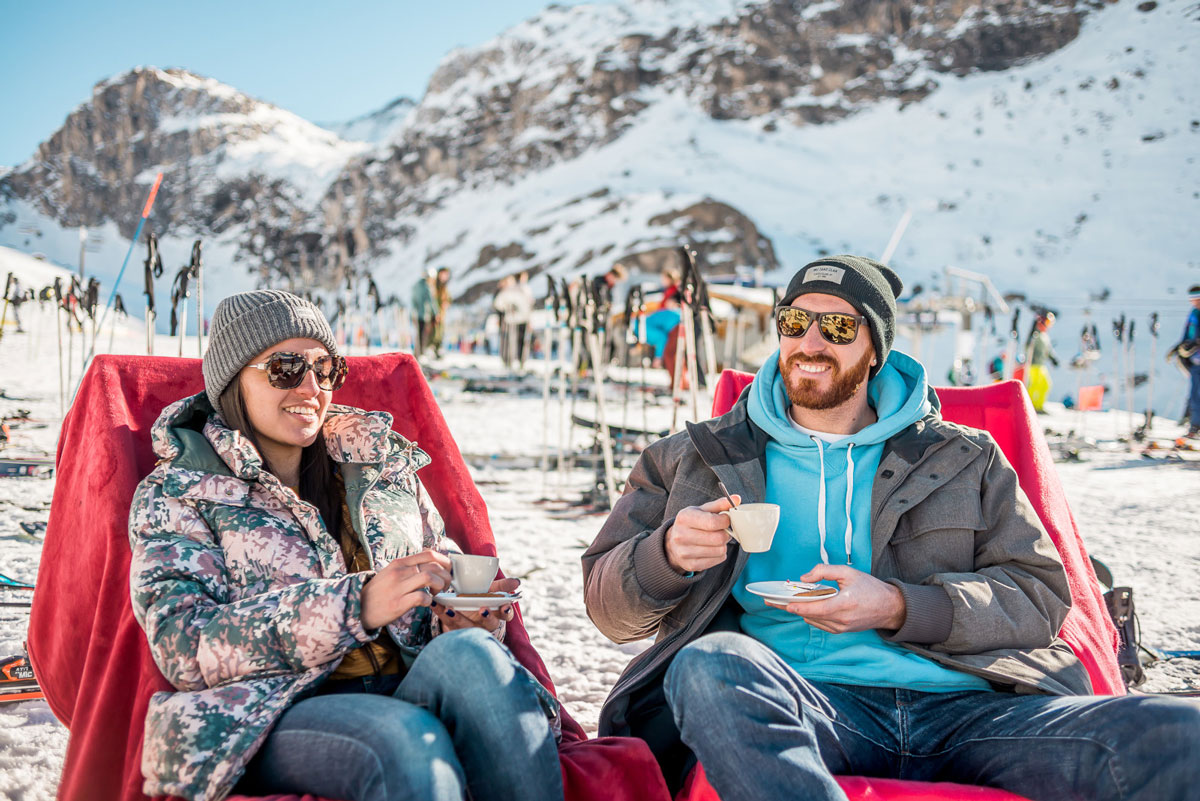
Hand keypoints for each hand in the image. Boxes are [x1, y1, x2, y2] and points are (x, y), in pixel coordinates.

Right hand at [360, 549, 451, 629]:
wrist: (358, 607)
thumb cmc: (378, 592)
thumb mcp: (391, 572)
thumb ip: (409, 568)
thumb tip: (431, 566)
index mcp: (400, 563)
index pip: (429, 554)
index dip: (444, 561)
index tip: (448, 570)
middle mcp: (399, 572)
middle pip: (433, 566)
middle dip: (446, 576)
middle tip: (445, 585)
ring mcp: (398, 587)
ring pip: (429, 578)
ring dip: (439, 586)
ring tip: (436, 593)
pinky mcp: (398, 603)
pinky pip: (421, 597)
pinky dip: (429, 601)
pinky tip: (427, 603)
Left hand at [432, 577, 518, 633]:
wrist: (463, 610)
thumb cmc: (481, 599)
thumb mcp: (491, 591)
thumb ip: (502, 586)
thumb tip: (517, 582)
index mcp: (497, 615)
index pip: (506, 615)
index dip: (506, 611)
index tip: (504, 606)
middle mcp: (485, 625)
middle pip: (489, 625)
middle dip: (486, 618)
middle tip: (482, 609)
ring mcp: (470, 629)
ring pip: (466, 627)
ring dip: (457, 617)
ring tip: (450, 607)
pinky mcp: (454, 630)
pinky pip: (447, 624)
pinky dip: (440, 613)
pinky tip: (435, 604)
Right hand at [665, 495, 738, 573]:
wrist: (673, 543)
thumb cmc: (692, 523)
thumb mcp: (702, 510)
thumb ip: (720, 504)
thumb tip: (737, 499)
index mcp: (684, 518)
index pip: (712, 522)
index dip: (725, 521)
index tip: (726, 519)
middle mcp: (681, 536)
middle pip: (718, 538)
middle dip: (725, 534)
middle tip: (723, 531)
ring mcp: (685, 552)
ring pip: (720, 550)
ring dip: (723, 545)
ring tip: (716, 539)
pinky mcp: (691, 565)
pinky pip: (718, 560)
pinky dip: (719, 554)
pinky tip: (712, 549)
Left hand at [768, 564, 905, 632]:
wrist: (890, 608)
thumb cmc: (870, 588)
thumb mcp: (848, 572)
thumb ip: (824, 571)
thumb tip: (804, 578)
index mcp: (843, 604)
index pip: (815, 608)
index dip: (797, 606)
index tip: (784, 603)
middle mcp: (841, 620)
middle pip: (809, 615)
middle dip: (791, 607)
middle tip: (774, 600)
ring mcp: (841, 628)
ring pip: (813, 620)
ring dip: (801, 610)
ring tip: (789, 600)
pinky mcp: (841, 631)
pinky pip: (820, 623)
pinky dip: (812, 614)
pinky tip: (807, 605)